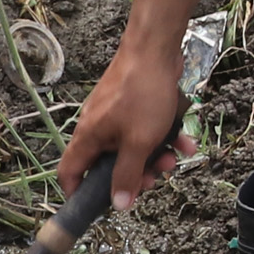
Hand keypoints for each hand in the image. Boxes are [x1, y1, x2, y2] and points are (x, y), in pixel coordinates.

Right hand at [59, 42, 189, 210]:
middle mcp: (96, 127)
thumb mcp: (139, 142)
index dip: (78, 192)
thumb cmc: (143, 93)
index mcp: (88, 137)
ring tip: (174, 156)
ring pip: (131, 147)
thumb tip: (118, 205)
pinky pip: (143, 128)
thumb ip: (128, 175)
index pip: (69, 172)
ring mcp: (114, 114)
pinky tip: (184, 139)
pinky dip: (162, 136)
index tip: (98, 205)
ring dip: (154, 156)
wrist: (156, 48)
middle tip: (154, 179)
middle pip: (107, 164)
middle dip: (134, 175)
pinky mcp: (131, 103)